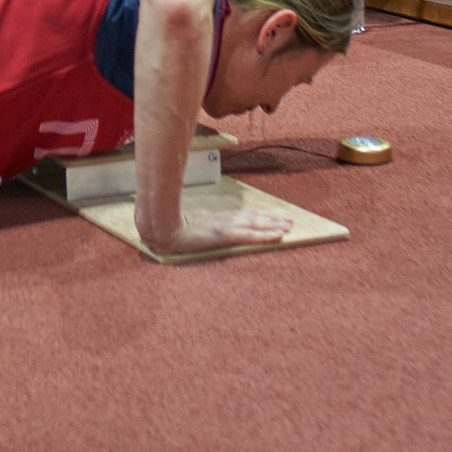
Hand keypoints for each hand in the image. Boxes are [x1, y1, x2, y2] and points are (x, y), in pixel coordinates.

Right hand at [142, 207, 292, 255]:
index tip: (271, 216)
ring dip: (273, 225)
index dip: (258, 216)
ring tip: (289, 226)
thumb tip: (193, 228)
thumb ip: (193, 226)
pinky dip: (266, 235)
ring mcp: (225, 226)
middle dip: (271, 219)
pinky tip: (278, 236)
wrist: (162, 228)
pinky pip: (251, 235)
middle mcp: (223, 220)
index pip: (241, 217)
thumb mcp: (184, 226)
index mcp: (214, 219)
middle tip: (289, 219)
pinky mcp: (225, 235)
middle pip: (252, 218)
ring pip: (256, 224)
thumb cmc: (168, 228)